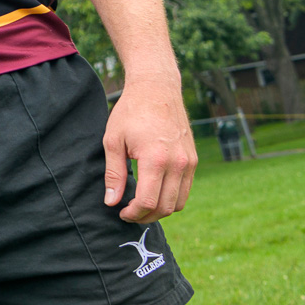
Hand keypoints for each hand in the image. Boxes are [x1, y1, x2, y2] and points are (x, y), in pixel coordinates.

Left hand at [103, 76, 196, 221]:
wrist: (157, 88)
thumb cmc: (131, 112)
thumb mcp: (113, 140)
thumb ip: (114, 174)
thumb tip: (111, 202)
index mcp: (155, 159)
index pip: (147, 201)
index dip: (133, 213)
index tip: (120, 212)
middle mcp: (178, 164)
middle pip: (165, 207)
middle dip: (145, 216)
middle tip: (129, 213)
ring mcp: (189, 162)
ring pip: (179, 203)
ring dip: (160, 210)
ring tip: (140, 206)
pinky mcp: (194, 160)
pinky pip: (186, 190)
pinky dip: (171, 198)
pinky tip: (154, 192)